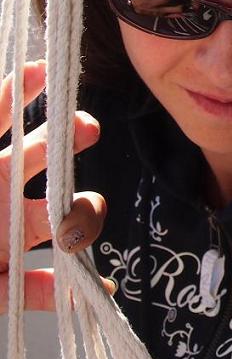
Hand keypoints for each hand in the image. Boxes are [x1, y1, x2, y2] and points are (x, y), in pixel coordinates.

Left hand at [0, 60, 110, 312]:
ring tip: (76, 229)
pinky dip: (70, 290)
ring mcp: (2, 240)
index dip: (21, 88)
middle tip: (86, 129)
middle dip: (71, 137)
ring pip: (61, 219)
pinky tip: (95, 288)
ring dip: (81, 218)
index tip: (47, 68)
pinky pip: (44, 287)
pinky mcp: (1, 285)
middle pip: (43, 156)